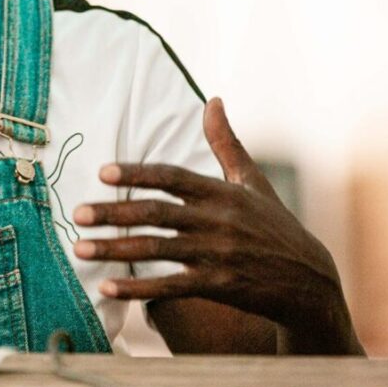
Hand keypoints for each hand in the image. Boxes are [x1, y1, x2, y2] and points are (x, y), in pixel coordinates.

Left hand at [73, 97, 363, 354]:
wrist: (310, 282)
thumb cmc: (274, 226)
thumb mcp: (252, 181)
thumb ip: (226, 143)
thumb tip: (213, 99)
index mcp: (222, 193)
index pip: (172, 177)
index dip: (137, 174)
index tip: (102, 172)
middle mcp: (217, 222)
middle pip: (157, 213)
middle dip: (114, 212)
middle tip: (78, 212)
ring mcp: (217, 255)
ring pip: (156, 250)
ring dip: (115, 249)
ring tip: (80, 248)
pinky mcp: (218, 286)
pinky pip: (170, 288)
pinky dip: (137, 288)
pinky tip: (107, 287)